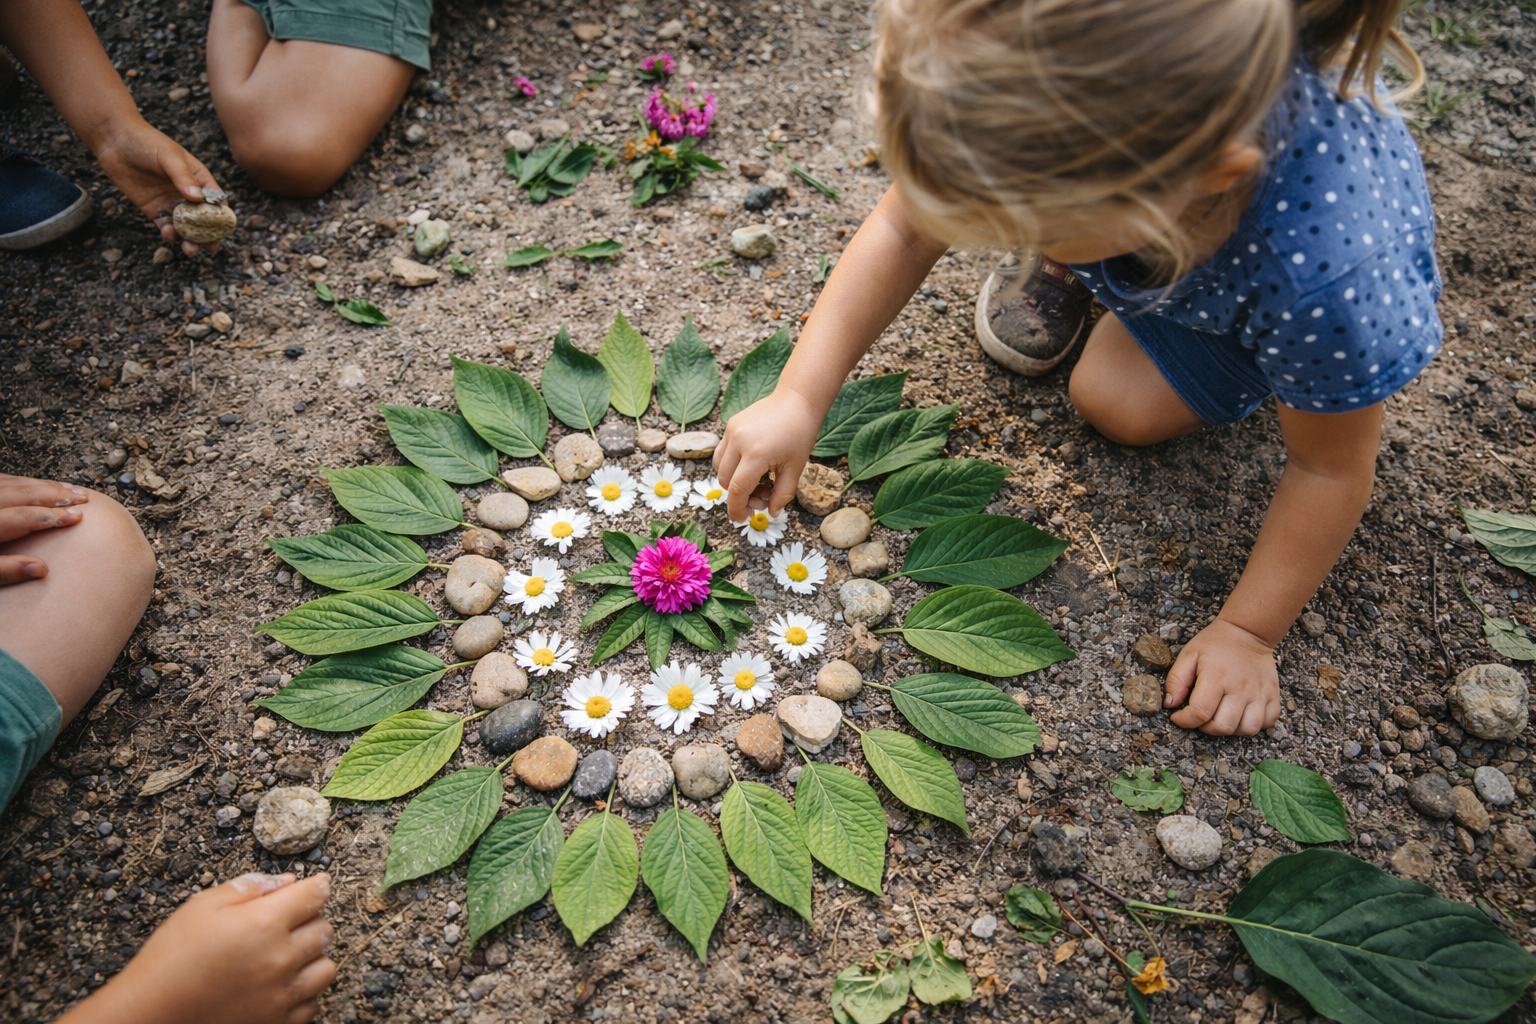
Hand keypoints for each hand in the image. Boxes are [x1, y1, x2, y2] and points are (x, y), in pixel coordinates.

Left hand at [0, 474, 89, 583]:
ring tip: (69, 488)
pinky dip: (24, 480)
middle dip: (56, 494)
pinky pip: (4, 478)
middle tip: (83, 497)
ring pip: (15, 482)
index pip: (25, 516)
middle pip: (24, 493)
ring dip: (44, 485)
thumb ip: (6, 570)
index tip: (78, 516)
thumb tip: (40, 569)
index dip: (53, 516)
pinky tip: (38, 484)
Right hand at [60, 873, 335, 1023]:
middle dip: (310, 920)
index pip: (314, 895)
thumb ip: (249, 888)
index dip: (317, 885)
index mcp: (264, 923)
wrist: (151, 1013)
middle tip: (286, 923)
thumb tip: (287, 881)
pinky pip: (312, 1002)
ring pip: (326, 968)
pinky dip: (302, 992)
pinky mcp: (278, 1022)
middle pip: (324, 929)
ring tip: (286, 955)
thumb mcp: (202, 907)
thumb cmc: (171, 958)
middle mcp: (281, 958)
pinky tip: (279, 984)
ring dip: (313, 957)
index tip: (317, 885)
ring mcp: (282, 994)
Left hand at [93, 118, 222, 254]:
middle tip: (210, 246)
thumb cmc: (147, 142)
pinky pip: (165, 226)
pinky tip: (168, 233)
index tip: (222, 228)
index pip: (215, 200)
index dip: (221, 215)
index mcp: (198, 179)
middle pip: (203, 219)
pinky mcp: (154, 209)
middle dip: (208, 234)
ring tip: (189, 248)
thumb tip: (197, 198)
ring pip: (185, 227)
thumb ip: (183, 177)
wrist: (115, 141)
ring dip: (189, 239)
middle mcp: (187, 193)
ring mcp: (171, 202)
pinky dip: (169, 234)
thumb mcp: (169, 156)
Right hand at [713, 387, 823, 522]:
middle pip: (725, 481)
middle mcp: (738, 441)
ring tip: (757, 480)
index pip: (737, 490)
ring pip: (719, 466)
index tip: (743, 518)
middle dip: (739, 495)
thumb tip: (772, 513)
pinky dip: (732, 464)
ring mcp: (731, 431)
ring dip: (732, 480)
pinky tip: (752, 464)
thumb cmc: (800, 433)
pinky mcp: (730, 425)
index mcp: (756, 454)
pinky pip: (722, 452)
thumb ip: (783, 494)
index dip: (738, 508)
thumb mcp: (796, 468)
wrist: (797, 400)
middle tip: (762, 496)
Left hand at [1164, 617, 1280, 735]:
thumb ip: (1176, 680)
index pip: (1200, 713)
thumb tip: (1170, 704)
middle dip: (1206, 728)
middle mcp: (1240, 688)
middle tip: (1201, 716)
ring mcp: (1259, 693)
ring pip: (1248, 729)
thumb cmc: (1215, 644)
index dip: (1185, 721)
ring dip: (1232, 729)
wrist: (1247, 631)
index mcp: (1216, 677)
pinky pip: (1268, 722)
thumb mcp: (1188, 654)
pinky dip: (1255, 724)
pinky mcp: (1273, 695)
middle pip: (1223, 727)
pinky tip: (1242, 714)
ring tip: (1222, 716)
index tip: (1179, 717)